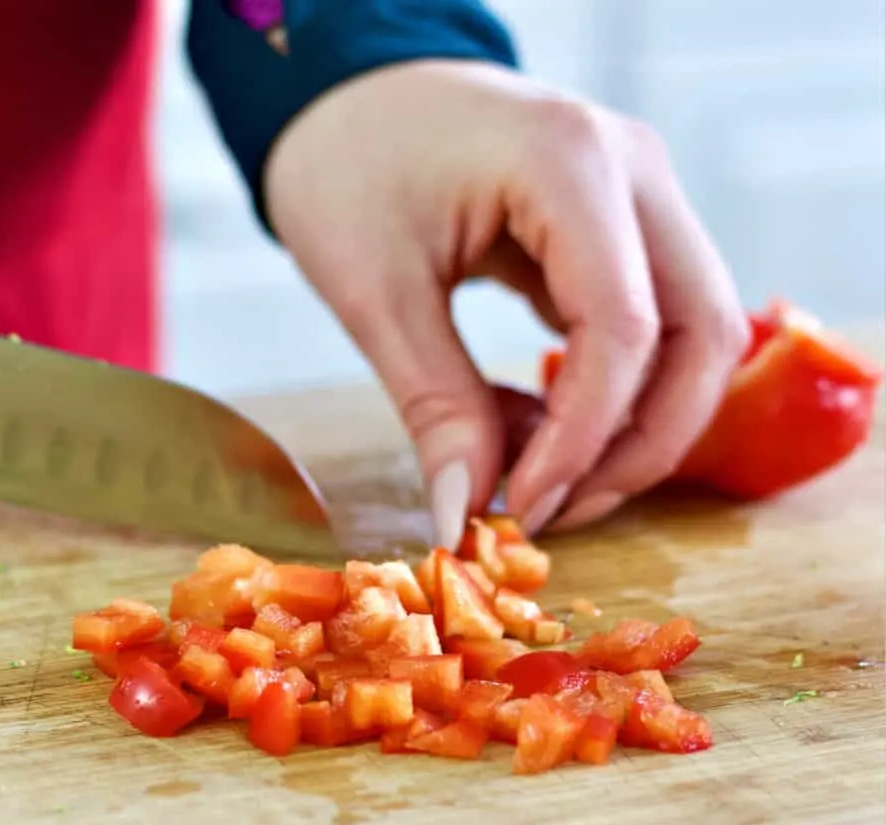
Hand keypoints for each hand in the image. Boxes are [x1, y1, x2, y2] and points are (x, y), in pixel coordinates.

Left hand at [264, 60, 748, 546]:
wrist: (344, 92)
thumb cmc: (346, 163)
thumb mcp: (374, 290)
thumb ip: (434, 404)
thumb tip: (464, 513)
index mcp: (569, 162)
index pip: (622, 329)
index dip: (582, 441)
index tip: (522, 509)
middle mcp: (632, 172)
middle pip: (700, 335)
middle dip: (640, 445)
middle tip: (556, 509)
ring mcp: (637, 197)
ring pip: (691, 337)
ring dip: (634, 428)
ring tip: (544, 482)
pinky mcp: (620, 229)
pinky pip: (648, 327)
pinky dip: (607, 395)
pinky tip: (536, 429)